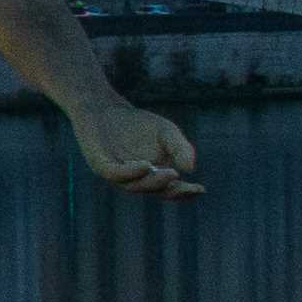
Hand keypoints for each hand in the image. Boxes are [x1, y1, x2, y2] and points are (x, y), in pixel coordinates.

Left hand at [81, 103, 199, 197]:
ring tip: (170, 173)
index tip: (201, 189)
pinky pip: (116, 174)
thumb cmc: (139, 124)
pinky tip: (146, 165)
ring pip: (135, 186)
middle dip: (170, 189)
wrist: (107, 108)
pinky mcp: (101, 165)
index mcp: (155, 176)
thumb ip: (180, 149)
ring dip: (152, 181)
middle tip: (180, 177)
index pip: (172, 190)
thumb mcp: (167, 133)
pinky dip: (131, 172)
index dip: (186, 193)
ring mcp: (118, 174)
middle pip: (155, 191)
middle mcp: (137, 179)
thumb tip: (190, 169)